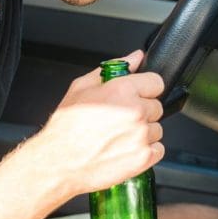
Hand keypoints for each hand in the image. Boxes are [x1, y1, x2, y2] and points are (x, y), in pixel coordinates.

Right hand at [23, 49, 164, 195]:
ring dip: (143, 132)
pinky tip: (125, 149)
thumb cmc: (66, 126)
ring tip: (119, 136)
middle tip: (120, 119)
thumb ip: (114, 67)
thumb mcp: (81, 87)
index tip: (138, 95)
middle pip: (157, 106)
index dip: (145, 88)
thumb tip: (135, 57)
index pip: (156, 82)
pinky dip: (146, 151)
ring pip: (157, 129)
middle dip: (142, 111)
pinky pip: (158, 149)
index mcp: (122, 90)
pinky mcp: (143, 158)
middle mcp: (135, 112)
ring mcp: (141, 136)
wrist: (59, 161)